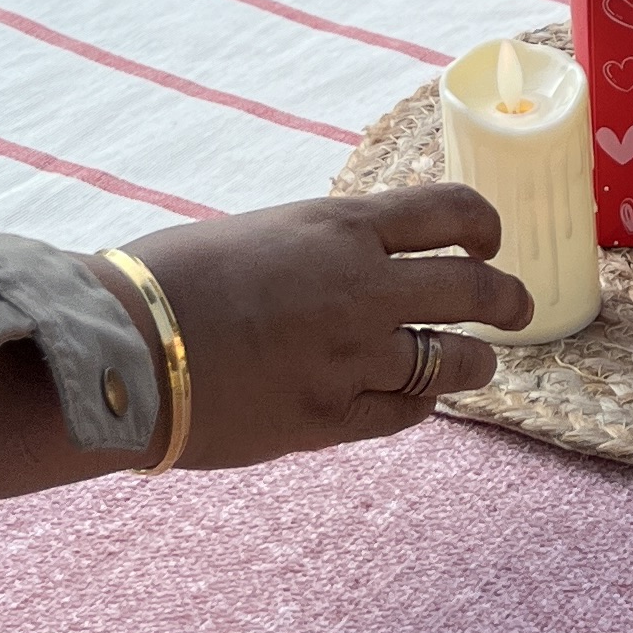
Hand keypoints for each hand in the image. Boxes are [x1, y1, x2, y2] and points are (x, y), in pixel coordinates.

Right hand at [0, 183, 526, 528]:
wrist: (116, 350)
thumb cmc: (164, 280)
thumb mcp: (257, 234)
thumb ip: (318, 248)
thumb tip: (350, 262)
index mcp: (339, 227)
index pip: (451, 212)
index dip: (483, 226)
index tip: (490, 238)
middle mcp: (362, 289)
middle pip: (474, 290)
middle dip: (506, 298)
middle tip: (516, 306)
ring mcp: (351, 358)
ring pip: (453, 361)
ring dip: (475, 360)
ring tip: (482, 363)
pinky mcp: (328, 420)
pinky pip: (404, 413)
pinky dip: (420, 404)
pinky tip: (421, 400)